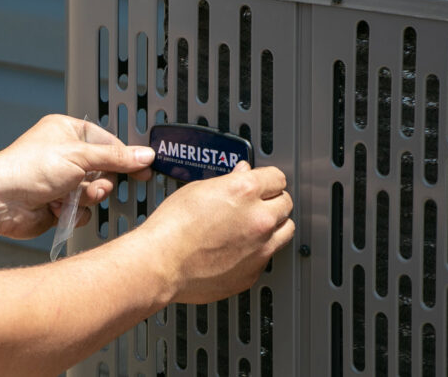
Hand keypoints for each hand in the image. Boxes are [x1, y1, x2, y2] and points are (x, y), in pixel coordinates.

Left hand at [0, 114, 154, 239]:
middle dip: (98, 182)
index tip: (143, 167)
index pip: (108, 141)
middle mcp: (65, 154)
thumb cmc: (29, 168)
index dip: (124, 155)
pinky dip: (73, 212)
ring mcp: (61, 180)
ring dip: (85, 198)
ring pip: (95, 193)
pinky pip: (83, 211)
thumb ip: (115, 157)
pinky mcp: (59, 203)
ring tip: (67, 196)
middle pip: (104, 170)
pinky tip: (55, 207)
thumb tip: (144, 155)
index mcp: (67, 131)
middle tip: (88, 183)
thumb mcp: (79, 156)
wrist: (1, 200)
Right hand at [136, 162, 294, 304]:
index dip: (267, 179)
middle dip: (272, 201)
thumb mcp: (196, 189)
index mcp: (245, 191)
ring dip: (273, 226)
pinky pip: (267, 256)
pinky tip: (237, 248)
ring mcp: (261, 248)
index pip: (277, 178)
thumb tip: (241, 175)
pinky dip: (257, 251)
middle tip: (257, 203)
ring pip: (285, 231)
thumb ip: (228, 181)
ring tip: (252, 226)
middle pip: (286, 203)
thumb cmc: (171, 227)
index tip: (263, 182)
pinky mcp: (254, 272)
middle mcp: (259, 219)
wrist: (161, 263)